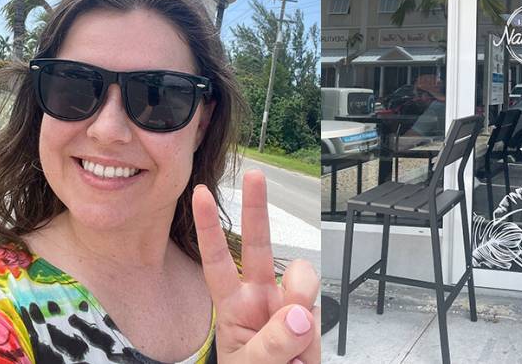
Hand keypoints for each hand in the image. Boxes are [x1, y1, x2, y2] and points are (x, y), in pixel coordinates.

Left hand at [192, 170, 320, 363]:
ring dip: (301, 303)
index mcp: (233, 307)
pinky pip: (320, 313)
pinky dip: (314, 337)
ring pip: (303, 280)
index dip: (209, 228)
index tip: (201, 196)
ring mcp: (288, 308)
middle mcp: (261, 300)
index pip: (217, 261)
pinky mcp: (312, 321)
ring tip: (292, 345)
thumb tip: (299, 314)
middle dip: (257, 208)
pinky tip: (302, 357)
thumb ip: (271, 344)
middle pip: (260, 246)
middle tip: (255, 176)